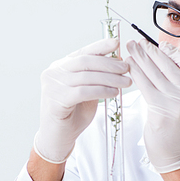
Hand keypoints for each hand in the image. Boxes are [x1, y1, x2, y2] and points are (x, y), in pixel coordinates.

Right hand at [34, 38, 130, 162]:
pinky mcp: (56, 100)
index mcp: (61, 66)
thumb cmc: (73, 113)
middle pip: (86, 61)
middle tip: (126, 68)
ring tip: (126, 82)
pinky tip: (114, 93)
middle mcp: (54, 72)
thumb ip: (96, 76)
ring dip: (110, 78)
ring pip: (87, 76)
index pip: (83, 52)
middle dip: (109, 63)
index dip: (101, 46)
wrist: (58, 137)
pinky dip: (102, 91)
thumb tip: (117, 60)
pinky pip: (84, 91)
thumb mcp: (87, 90)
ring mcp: (53, 85)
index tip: (117, 43)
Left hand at [126, 39, 179, 172]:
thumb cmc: (178, 125)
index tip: (158, 45)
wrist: (175, 153)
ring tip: (130, 49)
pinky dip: (136, 73)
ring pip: (155, 73)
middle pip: (168, 66)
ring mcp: (178, 103)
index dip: (173, 52)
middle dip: (150, 51)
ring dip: (140, 58)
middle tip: (137, 42)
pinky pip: (145, 85)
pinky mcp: (161, 110)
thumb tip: (164, 52)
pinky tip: (129, 66)